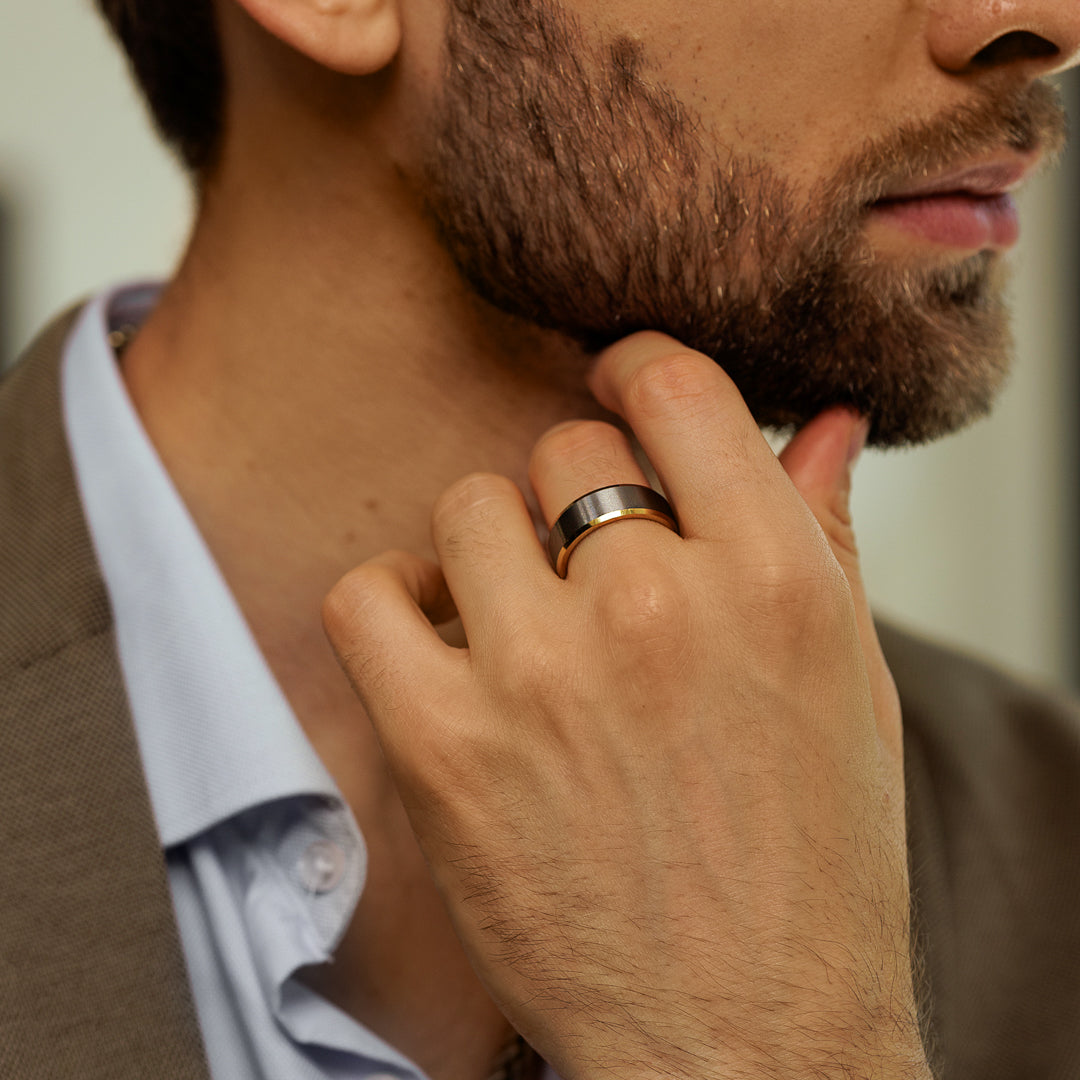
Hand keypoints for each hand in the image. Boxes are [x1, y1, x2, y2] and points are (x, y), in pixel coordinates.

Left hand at [323, 332, 930, 1079]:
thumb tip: (820, 423)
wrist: (743, 1034)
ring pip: (466, 509)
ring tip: (521, 625)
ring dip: (489, 553)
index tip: (616, 387)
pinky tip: (441, 646)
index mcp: (769, 579)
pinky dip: (394, 606)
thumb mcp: (851, 683)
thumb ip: (822, 534)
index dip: (632, 370)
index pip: (670, 387)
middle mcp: (654, 608)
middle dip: (573, 494)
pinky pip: (369, 596)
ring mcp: (540, 673)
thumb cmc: (809, 867)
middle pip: (561, 445)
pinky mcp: (444, 746)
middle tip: (590, 568)